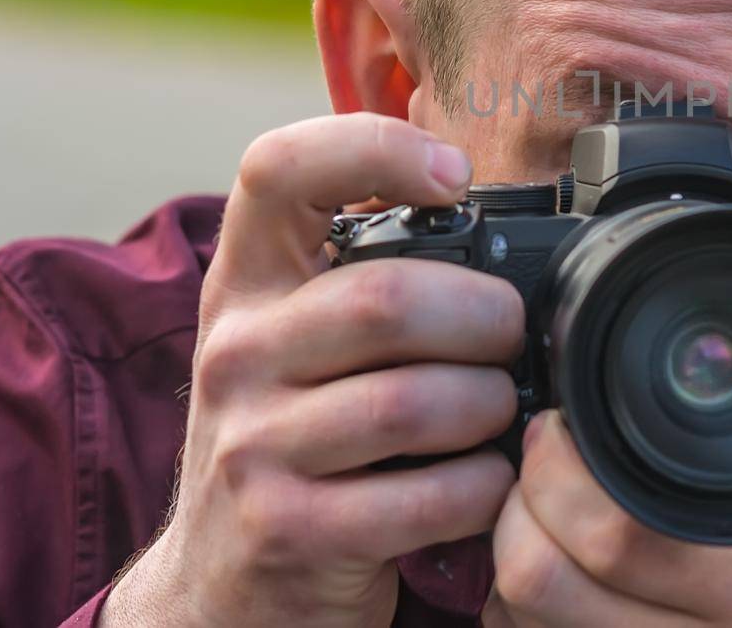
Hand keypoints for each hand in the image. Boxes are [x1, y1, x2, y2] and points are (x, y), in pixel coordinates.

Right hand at [102, 114, 524, 627]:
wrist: (219, 585)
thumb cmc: (293, 438)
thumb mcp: (298, 342)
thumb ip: (369, 279)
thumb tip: (502, 231)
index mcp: (246, 282)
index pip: (278, 169)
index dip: (375, 147)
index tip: (453, 174)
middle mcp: (236, 351)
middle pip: (389, 298)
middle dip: (488, 317)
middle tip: (513, 338)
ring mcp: (251, 445)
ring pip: (417, 401)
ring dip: (491, 407)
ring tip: (499, 415)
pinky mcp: (287, 530)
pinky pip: (428, 494)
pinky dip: (483, 488)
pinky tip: (484, 483)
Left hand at [482, 267, 731, 626]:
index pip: (618, 533)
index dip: (559, 472)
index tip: (560, 426)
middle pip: (548, 582)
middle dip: (519, 504)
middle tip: (539, 460)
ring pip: (532, 625)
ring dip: (516, 562)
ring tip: (540, 513)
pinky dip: (528, 616)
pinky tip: (559, 577)